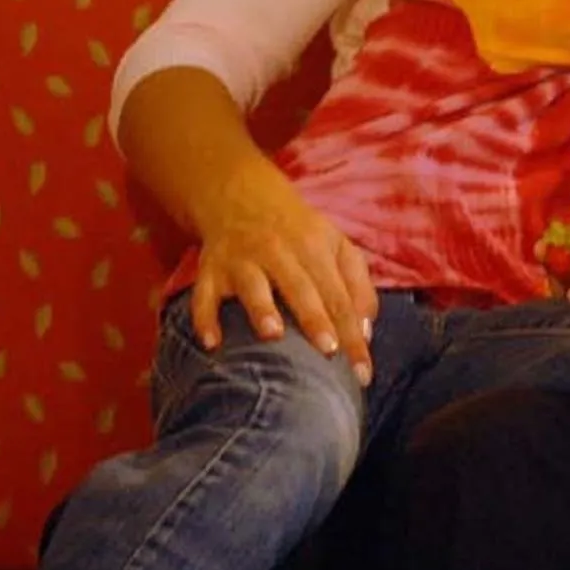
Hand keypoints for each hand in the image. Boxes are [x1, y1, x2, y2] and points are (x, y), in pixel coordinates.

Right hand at [190, 161, 379, 384]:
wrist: (243, 198)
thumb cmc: (301, 234)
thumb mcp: (337, 246)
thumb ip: (358, 285)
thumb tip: (365, 330)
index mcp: (316, 248)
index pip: (340, 296)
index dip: (352, 332)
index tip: (363, 371)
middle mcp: (279, 252)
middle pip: (302, 289)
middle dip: (316, 320)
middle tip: (330, 352)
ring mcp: (242, 261)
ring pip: (253, 286)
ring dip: (262, 310)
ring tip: (273, 336)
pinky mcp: (210, 270)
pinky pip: (204, 295)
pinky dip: (204, 318)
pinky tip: (212, 342)